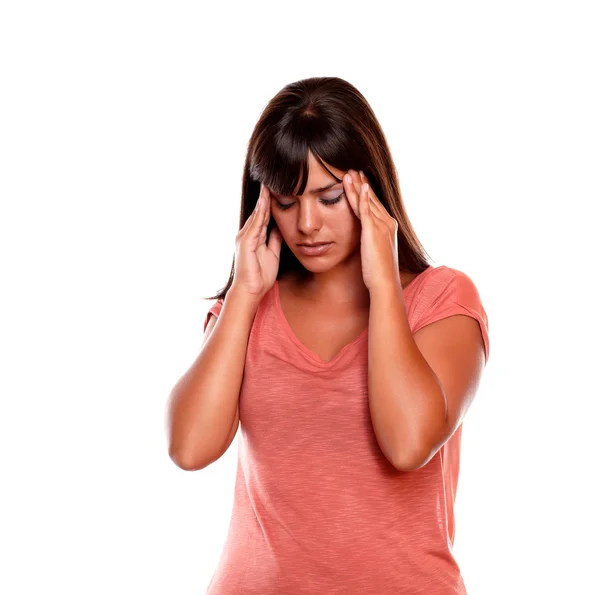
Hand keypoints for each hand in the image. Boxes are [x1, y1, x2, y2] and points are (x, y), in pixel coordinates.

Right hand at [231, 183, 282, 299]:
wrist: (250, 291)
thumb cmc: (260, 276)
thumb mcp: (273, 253)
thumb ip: (275, 239)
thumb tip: (282, 226)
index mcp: (254, 237)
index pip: (263, 215)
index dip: (270, 202)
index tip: (276, 188)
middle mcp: (247, 234)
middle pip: (259, 211)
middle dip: (265, 196)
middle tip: (271, 179)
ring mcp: (245, 237)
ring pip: (257, 214)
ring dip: (263, 200)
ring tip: (268, 184)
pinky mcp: (246, 242)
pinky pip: (255, 224)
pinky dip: (260, 212)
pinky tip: (265, 202)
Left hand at [342, 170, 400, 292]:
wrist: (385, 282)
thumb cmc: (379, 273)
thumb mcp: (375, 253)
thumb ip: (371, 242)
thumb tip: (366, 241)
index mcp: (389, 227)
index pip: (375, 205)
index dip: (367, 192)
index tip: (359, 181)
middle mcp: (388, 223)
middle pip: (372, 199)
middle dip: (362, 184)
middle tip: (353, 170)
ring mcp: (381, 226)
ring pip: (367, 201)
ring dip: (358, 186)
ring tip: (349, 172)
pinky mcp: (373, 231)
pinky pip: (366, 210)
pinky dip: (362, 196)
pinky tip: (358, 186)